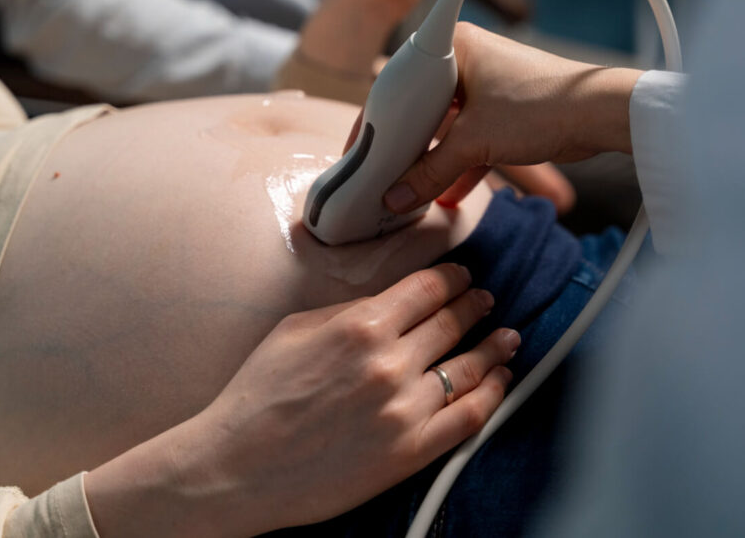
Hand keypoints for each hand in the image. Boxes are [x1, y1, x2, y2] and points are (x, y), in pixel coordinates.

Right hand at [85, 263, 517, 536]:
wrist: (236, 467)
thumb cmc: (257, 395)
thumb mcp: (294, 330)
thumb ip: (348, 311)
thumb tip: (391, 300)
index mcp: (361, 324)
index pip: (427, 288)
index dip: (453, 278)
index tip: (462, 277)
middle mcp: (389, 362)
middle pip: (453, 321)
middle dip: (475, 306)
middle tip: (486, 300)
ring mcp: (404, 409)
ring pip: (469, 367)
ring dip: (494, 347)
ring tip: (508, 337)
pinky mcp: (410, 452)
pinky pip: (469, 417)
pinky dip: (492, 394)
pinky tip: (501, 381)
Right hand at [383, 22, 641, 212]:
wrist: (602, 113)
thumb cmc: (540, 106)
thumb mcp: (475, 143)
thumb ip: (430, 172)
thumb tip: (395, 198)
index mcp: (452, 47)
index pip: (398, 86)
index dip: (377, 123)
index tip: (360, 154)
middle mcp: (465, 60)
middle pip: (419, 109)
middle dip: (405, 148)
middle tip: (383, 177)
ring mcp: (485, 85)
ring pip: (444, 127)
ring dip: (432, 161)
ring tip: (409, 191)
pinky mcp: (503, 110)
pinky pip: (468, 138)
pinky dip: (458, 164)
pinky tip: (446, 195)